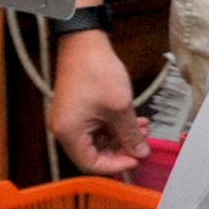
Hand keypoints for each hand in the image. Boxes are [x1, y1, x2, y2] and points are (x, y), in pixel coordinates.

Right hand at [49, 29, 150, 174]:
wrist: (84, 44)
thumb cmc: (97, 72)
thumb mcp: (120, 107)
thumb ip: (130, 133)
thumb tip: (140, 152)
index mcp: (69, 134)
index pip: (91, 164)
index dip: (116, 165)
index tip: (137, 159)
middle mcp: (64, 130)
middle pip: (94, 153)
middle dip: (121, 149)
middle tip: (143, 143)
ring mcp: (70, 119)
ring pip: (97, 140)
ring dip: (121, 136)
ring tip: (143, 128)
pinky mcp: (77, 109)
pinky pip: (95, 126)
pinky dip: (114, 126)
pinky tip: (134, 119)